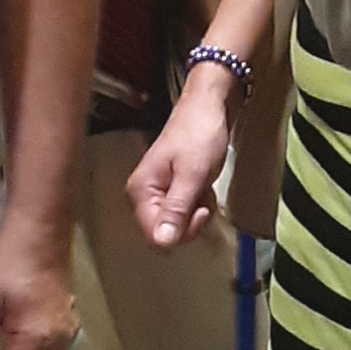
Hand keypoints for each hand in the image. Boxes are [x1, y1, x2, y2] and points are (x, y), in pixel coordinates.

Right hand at [128, 66, 238, 248]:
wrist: (209, 106)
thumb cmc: (200, 135)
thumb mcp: (192, 176)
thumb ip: (176, 210)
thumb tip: (162, 242)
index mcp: (141, 190)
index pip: (155, 235)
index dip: (181, 231)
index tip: (198, 211)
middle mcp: (143, 194)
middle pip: (165, 232)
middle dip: (190, 222)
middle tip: (203, 198)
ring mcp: (156, 191)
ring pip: (177, 224)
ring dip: (197, 212)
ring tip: (203, 187)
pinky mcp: (169, 188)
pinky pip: (183, 211)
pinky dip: (198, 204)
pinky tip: (203, 186)